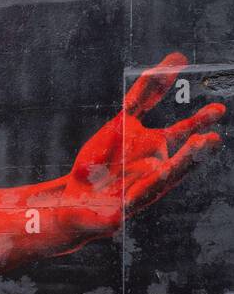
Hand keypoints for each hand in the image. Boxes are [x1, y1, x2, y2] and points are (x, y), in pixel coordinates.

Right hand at [62, 52, 223, 237]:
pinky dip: (149, 87)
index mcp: (151, 187)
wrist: (78, 203)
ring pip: (168, 120)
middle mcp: (153, 162)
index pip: (174, 171)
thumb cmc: (90, 219)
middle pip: (182, 144)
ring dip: (182, 101)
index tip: (202, 142)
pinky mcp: (124, 129)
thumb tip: (116, 222)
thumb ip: (106, 223)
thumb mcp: (96, 224)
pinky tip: (163, 68)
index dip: (188, 156)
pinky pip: (138, 104)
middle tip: (216, 112)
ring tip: (198, 82)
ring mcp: (142, 144)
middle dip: (198, 128)